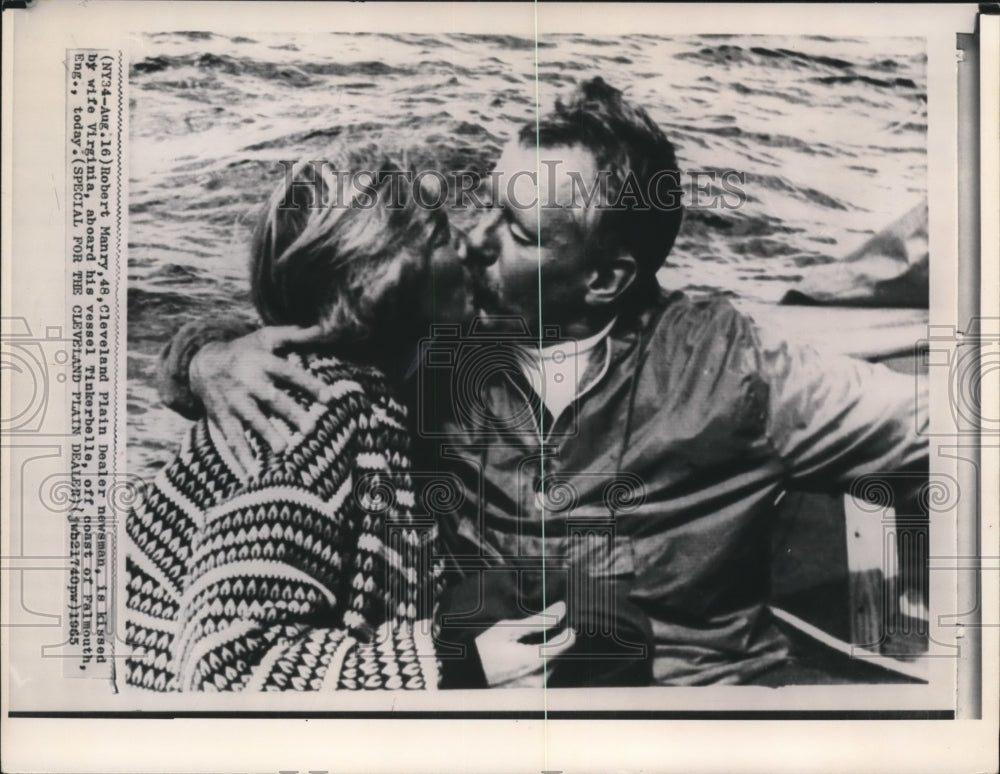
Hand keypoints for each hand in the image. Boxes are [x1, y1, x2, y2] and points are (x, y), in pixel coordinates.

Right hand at [190, 325, 330, 472]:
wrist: (201, 363)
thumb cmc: (244, 350)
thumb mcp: (266, 337)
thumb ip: (295, 334)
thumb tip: (324, 328)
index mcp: (262, 361)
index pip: (289, 373)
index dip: (309, 383)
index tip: (329, 397)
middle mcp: (248, 381)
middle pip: (271, 398)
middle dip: (290, 412)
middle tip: (310, 427)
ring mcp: (234, 401)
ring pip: (252, 419)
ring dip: (266, 434)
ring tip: (282, 448)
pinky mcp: (223, 417)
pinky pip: (232, 437)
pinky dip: (241, 455)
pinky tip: (252, 471)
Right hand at [474, 601, 576, 687]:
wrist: (468, 673)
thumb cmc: (485, 649)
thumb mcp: (510, 629)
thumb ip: (539, 621)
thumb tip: (560, 609)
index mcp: (533, 660)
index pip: (564, 646)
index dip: (568, 635)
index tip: (568, 627)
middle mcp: (536, 678)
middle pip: (558, 658)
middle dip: (554, 645)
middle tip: (541, 635)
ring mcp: (533, 689)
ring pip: (551, 668)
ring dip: (546, 657)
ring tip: (528, 648)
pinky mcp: (528, 695)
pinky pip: (542, 678)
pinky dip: (538, 668)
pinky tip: (524, 661)